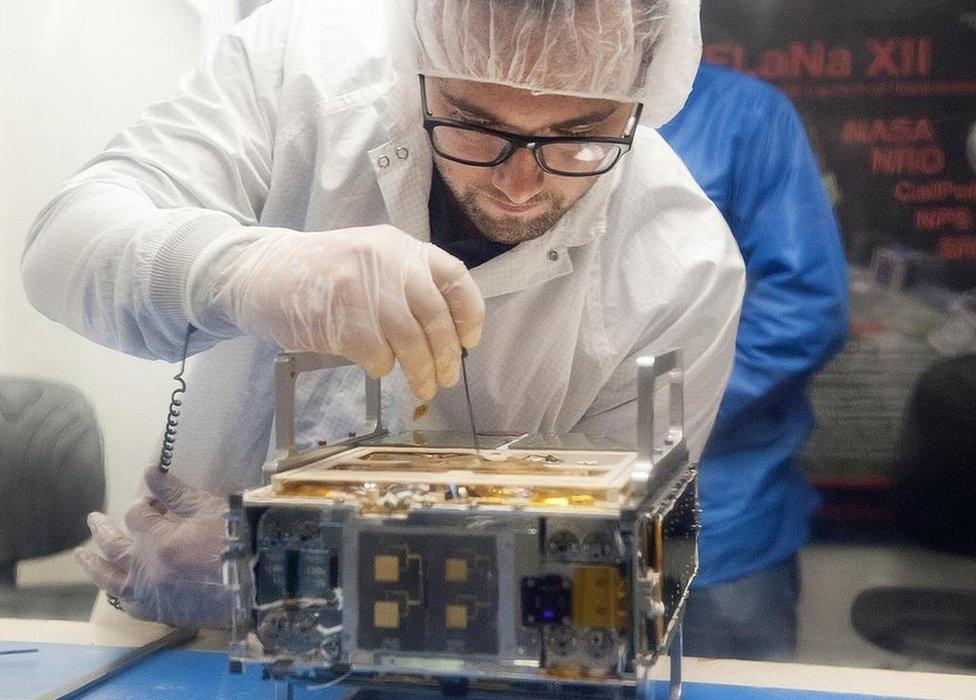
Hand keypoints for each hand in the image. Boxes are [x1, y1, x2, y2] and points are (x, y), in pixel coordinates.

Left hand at [76, 465, 230, 628]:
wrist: (263, 585)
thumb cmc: (242, 541)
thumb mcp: (211, 509)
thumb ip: (177, 493)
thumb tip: (150, 471)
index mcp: (159, 541)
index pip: (136, 515)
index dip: (144, 503)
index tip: (154, 500)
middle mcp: (147, 571)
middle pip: (114, 547)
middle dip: (104, 531)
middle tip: (94, 519)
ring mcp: (152, 596)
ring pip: (112, 581)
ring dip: (95, 566)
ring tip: (84, 556)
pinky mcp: (163, 613)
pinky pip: (130, 605)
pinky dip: (119, 594)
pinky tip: (115, 589)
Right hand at [212, 225, 484, 399]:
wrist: (259, 270)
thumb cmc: (321, 274)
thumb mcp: (371, 260)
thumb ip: (407, 284)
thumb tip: (448, 333)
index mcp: (401, 246)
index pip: (454, 277)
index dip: (469, 313)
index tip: (469, 340)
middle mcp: (387, 261)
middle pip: (436, 316)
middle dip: (447, 355)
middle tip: (447, 378)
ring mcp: (363, 288)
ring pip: (411, 340)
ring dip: (422, 371)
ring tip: (424, 387)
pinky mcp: (339, 317)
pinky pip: (377, 354)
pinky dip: (383, 368)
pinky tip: (377, 368)